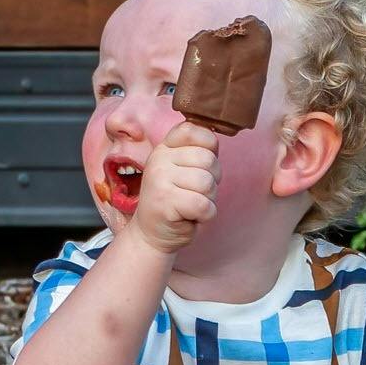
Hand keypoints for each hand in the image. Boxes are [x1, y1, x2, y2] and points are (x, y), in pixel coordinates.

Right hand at [130, 124, 219, 254]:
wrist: (151, 234)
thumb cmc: (175, 201)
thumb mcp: (182, 170)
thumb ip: (196, 151)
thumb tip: (214, 133)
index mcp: (165, 148)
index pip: (194, 130)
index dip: (209, 147)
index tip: (198, 166)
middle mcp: (159, 159)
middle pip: (208, 160)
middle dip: (212, 181)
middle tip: (193, 193)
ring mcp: (159, 179)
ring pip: (207, 183)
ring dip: (208, 199)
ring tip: (191, 205)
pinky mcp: (164, 201)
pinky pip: (204, 204)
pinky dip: (205, 215)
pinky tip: (191, 216)